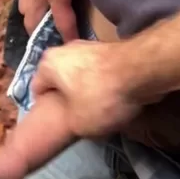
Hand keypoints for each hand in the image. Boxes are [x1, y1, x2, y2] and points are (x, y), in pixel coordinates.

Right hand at [0, 40, 146, 178]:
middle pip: (60, 82)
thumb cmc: (100, 96)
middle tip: (80, 121)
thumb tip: (57, 131)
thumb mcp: (75, 122)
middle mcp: (65, 48)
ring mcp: (90, 47)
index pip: (37, 90)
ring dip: (89, 93)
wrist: (142, 70)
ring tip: (101, 113)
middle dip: (69, 100)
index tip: (60, 125)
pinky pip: (102, 73)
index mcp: (48, 63)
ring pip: (82, 77)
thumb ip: (61, 127)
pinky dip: (106, 86)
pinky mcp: (112, 50)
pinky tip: (116, 101)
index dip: (46, 110)